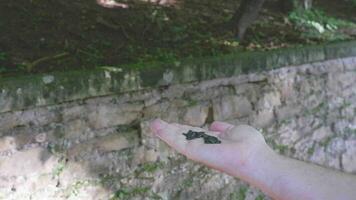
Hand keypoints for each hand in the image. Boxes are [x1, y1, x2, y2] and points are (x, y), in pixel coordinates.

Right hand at [150, 119, 272, 177]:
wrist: (253, 156)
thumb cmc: (249, 145)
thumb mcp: (235, 131)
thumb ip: (224, 128)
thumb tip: (214, 124)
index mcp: (212, 142)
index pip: (193, 134)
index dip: (182, 128)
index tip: (171, 123)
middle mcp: (204, 147)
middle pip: (183, 137)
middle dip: (169, 130)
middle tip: (156, 123)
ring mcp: (198, 150)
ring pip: (177, 140)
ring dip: (164, 132)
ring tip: (153, 124)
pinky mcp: (194, 152)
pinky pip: (177, 142)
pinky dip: (166, 134)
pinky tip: (158, 127)